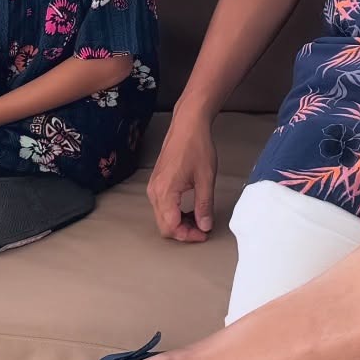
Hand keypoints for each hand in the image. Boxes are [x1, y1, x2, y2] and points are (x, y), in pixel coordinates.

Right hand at [147, 111, 217, 241]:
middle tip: (203, 229)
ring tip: (199, 218)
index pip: (170, 227)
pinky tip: (190, 208)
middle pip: (164, 225)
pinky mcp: (156, 182)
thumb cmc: (197, 146)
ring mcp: (153, 187)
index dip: (188, 236)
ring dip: (179, 222)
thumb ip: (204, 205)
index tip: (204, 234)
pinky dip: (175, 212)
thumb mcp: (206, 178)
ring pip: (162, 217)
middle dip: (183, 231)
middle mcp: (154, 192)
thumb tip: (204, 226)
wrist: (187, 124)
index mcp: (165, 192)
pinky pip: (162, 206)